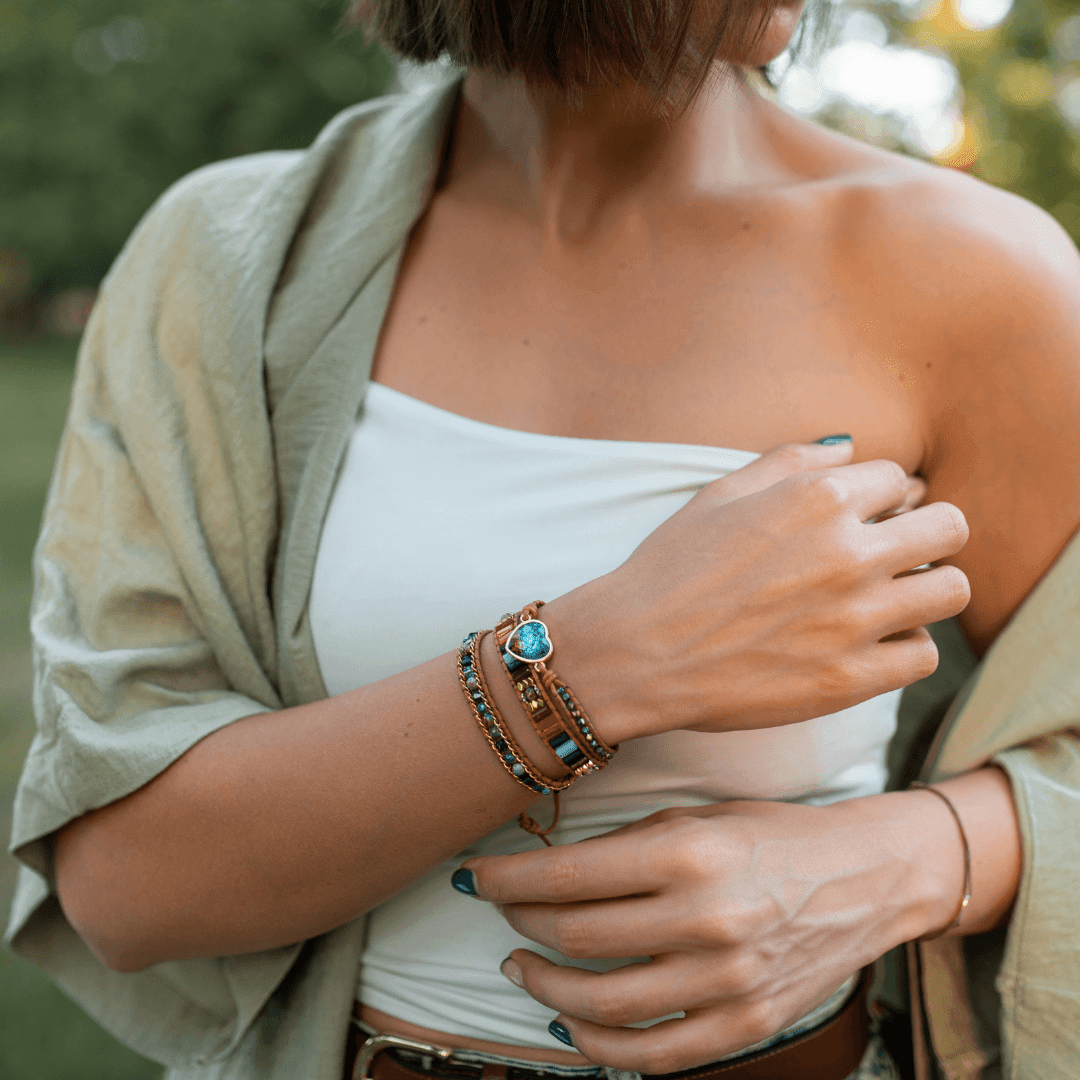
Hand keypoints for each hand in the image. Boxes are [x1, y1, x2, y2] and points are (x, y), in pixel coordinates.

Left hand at [461, 798, 956, 1072]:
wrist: (862, 878)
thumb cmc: (770, 834)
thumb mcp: (696, 816)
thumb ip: (625, 845)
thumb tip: (547, 869)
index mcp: (687, 852)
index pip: (567, 874)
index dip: (507, 878)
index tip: (476, 876)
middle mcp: (704, 917)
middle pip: (575, 935)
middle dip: (520, 923)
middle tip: (502, 914)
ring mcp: (726, 979)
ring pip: (602, 1003)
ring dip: (545, 990)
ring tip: (521, 969)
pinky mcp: (745, 1022)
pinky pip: (654, 1055)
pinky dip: (599, 1048)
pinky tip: (570, 1026)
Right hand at [544, 440, 967, 740]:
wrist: (636, 651)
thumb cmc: (671, 567)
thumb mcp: (721, 494)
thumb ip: (791, 461)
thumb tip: (847, 449)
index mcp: (817, 499)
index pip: (899, 478)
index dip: (879, 497)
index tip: (859, 517)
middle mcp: (847, 554)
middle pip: (949, 527)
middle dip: (926, 532)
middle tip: (893, 551)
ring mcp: (854, 619)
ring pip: (950, 589)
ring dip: (926, 587)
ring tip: (889, 596)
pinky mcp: (849, 678)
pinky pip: (924, 654)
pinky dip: (904, 644)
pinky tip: (869, 640)